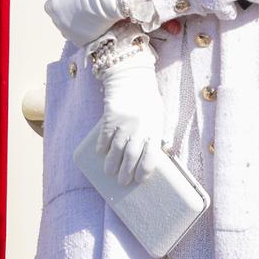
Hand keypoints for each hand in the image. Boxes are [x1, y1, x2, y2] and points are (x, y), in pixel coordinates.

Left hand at [45, 0, 124, 46]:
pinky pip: (79, 38)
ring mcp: (69, 33)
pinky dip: (84, 33)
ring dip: (74, 25)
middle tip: (80, 6)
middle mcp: (58, 22)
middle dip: (66, 14)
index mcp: (53, 6)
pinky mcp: (81, 40)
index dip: (60, 2)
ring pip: (67, 30)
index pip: (50, 6)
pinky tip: (92, 24)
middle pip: (58, 19)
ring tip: (87, 16)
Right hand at [97, 44, 163, 185]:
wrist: (132, 76)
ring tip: (110, 172)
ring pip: (116, 150)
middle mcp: (140, 127)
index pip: (151, 156)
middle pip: (131, 157)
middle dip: (126, 173)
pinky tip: (101, 152)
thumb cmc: (147, 99)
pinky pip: (104, 137)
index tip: (139, 180)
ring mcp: (124, 122)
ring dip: (111, 164)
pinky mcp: (110, 116)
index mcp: (154, 128)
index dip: (144, 171)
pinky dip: (102, 147)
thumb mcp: (158, 115)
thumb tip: (157, 155)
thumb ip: (157, 134)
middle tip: (122, 182)